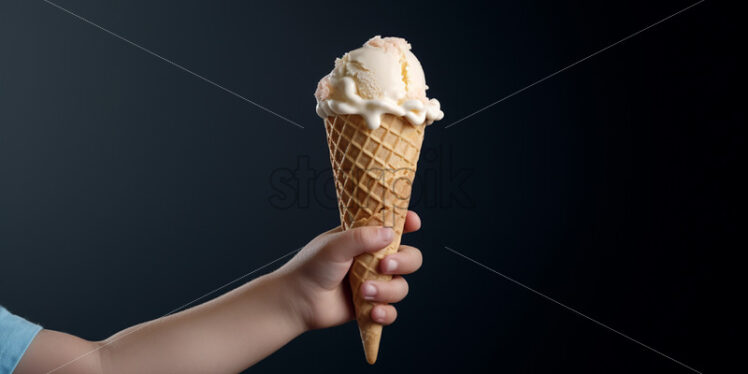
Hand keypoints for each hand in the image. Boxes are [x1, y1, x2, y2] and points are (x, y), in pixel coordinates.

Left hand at [275, 211, 422, 330]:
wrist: (296, 301)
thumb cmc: (310, 267)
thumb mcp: (334, 246)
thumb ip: (361, 237)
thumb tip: (390, 233)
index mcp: (365, 238)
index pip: (394, 226)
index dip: (408, 222)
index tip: (414, 223)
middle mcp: (374, 260)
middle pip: (410, 257)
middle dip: (404, 262)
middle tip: (384, 266)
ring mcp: (375, 283)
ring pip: (401, 287)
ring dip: (387, 291)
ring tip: (364, 292)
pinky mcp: (371, 306)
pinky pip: (392, 311)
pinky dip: (386, 313)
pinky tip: (373, 312)